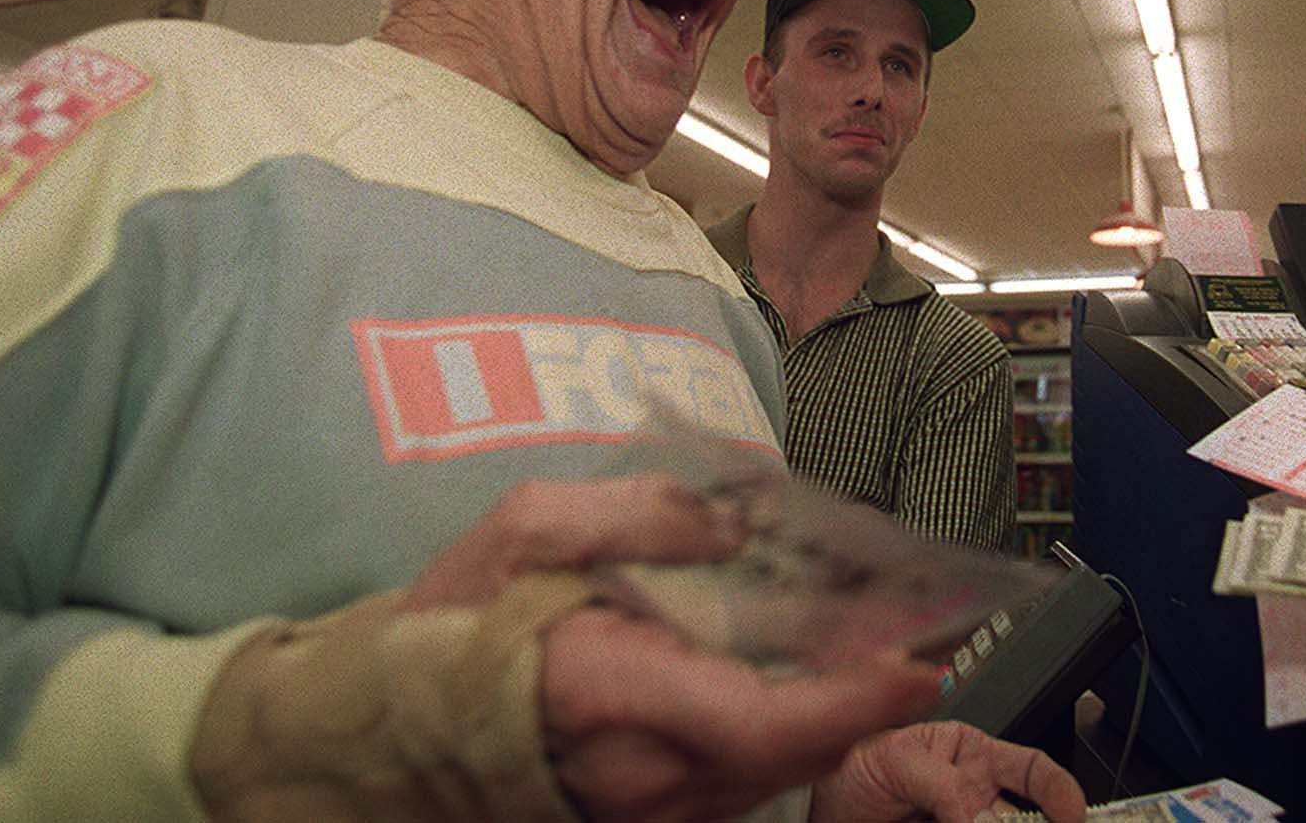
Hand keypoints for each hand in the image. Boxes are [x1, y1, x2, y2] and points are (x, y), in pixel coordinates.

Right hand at [409, 476, 943, 820]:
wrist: (374, 737)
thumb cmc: (446, 628)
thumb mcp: (522, 531)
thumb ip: (635, 512)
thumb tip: (736, 521)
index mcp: (608, 693)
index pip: (759, 720)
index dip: (851, 704)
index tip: (921, 667)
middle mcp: (636, 775)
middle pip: (789, 754)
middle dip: (867, 703)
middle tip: (930, 637)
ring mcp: (639, 815)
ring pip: (771, 777)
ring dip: (833, 723)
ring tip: (880, 654)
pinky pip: (737, 789)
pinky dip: (785, 742)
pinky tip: (806, 693)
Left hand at [811, 721, 1086, 822]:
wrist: (820, 815)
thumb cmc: (853, 770)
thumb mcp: (896, 761)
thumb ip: (943, 784)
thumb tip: (979, 815)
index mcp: (973, 758)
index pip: (1032, 771)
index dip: (1060, 793)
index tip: (1072, 816)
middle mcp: (976, 802)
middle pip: (1021, 821)